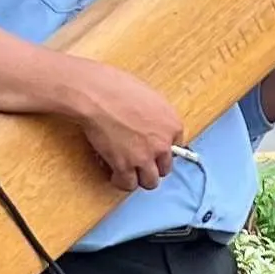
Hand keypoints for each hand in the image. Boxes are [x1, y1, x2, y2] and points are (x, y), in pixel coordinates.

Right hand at [67, 61, 184, 192]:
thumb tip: (153, 127)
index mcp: (173, 125)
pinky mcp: (124, 166)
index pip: (177, 148)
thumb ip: (157, 117)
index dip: (161, 150)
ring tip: (129, 171)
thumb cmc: (119, 89)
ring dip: (140, 177)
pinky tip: (115, 174)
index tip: (153, 151)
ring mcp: (144, 157)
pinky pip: (128, 184)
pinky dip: (122, 181)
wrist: (97, 95)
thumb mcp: (150, 99)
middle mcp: (163, 144)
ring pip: (150, 182)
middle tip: (141, 162)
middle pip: (165, 168)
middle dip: (153, 166)